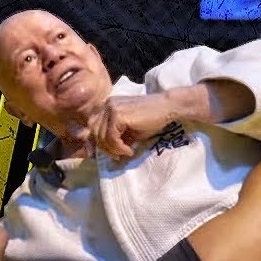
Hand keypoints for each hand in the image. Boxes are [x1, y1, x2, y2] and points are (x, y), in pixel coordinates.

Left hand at [68, 92, 184, 160]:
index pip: (93, 127)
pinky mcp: (117, 114)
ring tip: (126, 153)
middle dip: (105, 148)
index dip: (98, 142)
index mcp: (108, 106)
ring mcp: (111, 108)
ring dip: (113, 149)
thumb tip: (107, 153)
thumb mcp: (129, 131)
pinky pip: (111, 137)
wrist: (167, 107)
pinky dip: (119, 147)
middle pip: (94, 132)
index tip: (111, 153)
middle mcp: (107, 105)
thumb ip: (117, 138)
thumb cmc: (151, 120)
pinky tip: (129, 150)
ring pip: (101, 136)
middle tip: (119, 156)